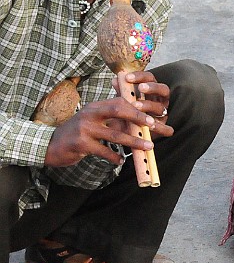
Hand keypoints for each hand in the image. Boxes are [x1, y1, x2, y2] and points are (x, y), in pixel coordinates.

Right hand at [44, 96, 159, 167]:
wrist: (49, 145)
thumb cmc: (77, 133)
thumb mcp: (92, 121)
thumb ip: (111, 118)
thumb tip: (138, 120)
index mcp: (94, 107)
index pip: (119, 101)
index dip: (136, 107)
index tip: (151, 114)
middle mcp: (89, 115)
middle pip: (118, 111)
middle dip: (138, 118)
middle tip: (154, 125)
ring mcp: (84, 129)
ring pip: (115, 135)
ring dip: (134, 142)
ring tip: (148, 146)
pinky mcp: (80, 144)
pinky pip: (104, 151)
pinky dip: (115, 157)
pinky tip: (121, 160)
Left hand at [113, 71, 173, 139]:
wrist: (128, 132)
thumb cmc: (127, 113)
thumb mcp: (123, 101)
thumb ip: (122, 92)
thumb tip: (115, 80)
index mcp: (151, 90)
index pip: (150, 78)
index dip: (140, 76)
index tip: (127, 77)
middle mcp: (160, 100)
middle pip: (163, 89)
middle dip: (152, 88)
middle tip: (140, 88)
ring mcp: (162, 114)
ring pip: (162, 107)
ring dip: (149, 105)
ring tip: (136, 106)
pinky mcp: (163, 128)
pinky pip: (166, 129)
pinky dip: (161, 128)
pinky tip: (151, 126)